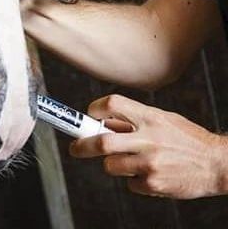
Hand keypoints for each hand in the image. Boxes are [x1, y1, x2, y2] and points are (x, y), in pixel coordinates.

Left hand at [69, 94, 227, 198]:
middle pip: (101, 142)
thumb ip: (134, 120)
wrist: (218, 164)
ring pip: (111, 166)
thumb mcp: (162, 119)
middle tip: (74, 148)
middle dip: (81, 146)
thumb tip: (103, 123)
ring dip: (112, 165)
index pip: (112, 104)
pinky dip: (133, 180)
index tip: (87, 115)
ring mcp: (150, 163)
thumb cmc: (187, 139)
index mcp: (149, 117)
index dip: (95, 109)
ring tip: (127, 161)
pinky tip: (149, 174)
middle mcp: (148, 138)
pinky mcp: (155, 184)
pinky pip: (130, 183)